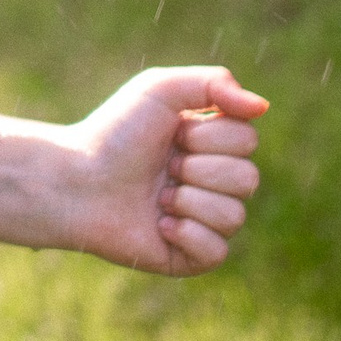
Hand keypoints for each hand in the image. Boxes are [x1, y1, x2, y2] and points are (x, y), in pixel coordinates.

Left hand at [54, 66, 267, 276]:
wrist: (77, 180)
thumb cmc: (114, 133)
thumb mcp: (160, 90)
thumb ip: (215, 84)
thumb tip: (262, 107)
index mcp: (211, 146)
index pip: (248, 140)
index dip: (210, 136)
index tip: (174, 133)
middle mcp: (212, 183)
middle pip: (248, 178)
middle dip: (200, 168)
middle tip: (163, 166)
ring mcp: (203, 221)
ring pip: (235, 215)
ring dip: (189, 200)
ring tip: (158, 196)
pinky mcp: (190, 257)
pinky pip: (218, 250)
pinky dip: (187, 234)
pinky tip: (160, 224)